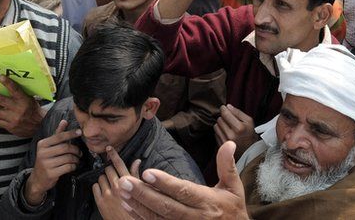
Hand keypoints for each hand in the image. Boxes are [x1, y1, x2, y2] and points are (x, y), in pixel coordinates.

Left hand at [0, 76, 44, 136]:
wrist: (40, 126)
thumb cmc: (34, 110)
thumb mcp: (30, 99)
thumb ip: (20, 94)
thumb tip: (8, 85)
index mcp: (24, 100)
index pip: (15, 89)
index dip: (7, 83)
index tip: (0, 77)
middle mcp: (17, 109)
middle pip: (1, 101)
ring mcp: (12, 119)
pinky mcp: (9, 127)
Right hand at [24, 119, 82, 205]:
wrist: (38, 179)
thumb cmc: (46, 160)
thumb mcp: (48, 146)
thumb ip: (57, 134)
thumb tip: (64, 121)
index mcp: (42, 144)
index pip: (59, 136)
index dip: (70, 133)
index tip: (80, 132)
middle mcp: (43, 153)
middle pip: (65, 148)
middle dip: (75, 150)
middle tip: (80, 153)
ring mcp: (46, 164)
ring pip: (68, 158)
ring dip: (76, 159)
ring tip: (77, 159)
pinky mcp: (51, 173)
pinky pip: (68, 167)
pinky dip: (73, 166)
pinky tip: (73, 166)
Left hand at [93, 147, 140, 219]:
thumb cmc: (137, 209)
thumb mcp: (140, 191)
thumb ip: (136, 175)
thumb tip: (137, 161)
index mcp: (128, 183)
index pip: (119, 164)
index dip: (113, 155)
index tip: (109, 149)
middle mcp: (117, 187)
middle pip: (108, 169)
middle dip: (110, 171)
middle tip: (113, 176)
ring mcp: (107, 194)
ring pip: (100, 177)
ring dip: (104, 179)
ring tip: (109, 186)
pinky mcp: (100, 202)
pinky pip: (94, 187)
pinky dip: (98, 187)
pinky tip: (103, 191)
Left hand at [118, 141, 247, 219]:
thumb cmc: (233, 208)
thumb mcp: (234, 187)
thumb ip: (227, 165)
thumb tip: (229, 143)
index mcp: (207, 201)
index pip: (183, 191)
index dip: (165, 183)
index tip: (147, 173)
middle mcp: (194, 216)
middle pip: (165, 206)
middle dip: (144, 194)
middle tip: (125, 181)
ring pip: (157, 218)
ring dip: (138, 205)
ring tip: (121, 191)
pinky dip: (140, 216)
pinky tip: (127, 205)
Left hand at [214, 104, 257, 156]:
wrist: (250, 152)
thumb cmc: (250, 135)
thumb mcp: (249, 121)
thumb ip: (238, 112)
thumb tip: (227, 106)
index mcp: (239, 128)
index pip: (225, 114)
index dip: (223, 109)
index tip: (224, 108)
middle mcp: (231, 135)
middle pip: (219, 119)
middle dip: (223, 118)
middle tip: (229, 120)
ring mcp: (225, 142)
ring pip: (216, 126)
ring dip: (220, 125)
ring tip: (227, 127)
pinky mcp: (221, 146)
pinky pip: (215, 134)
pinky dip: (219, 132)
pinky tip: (226, 134)